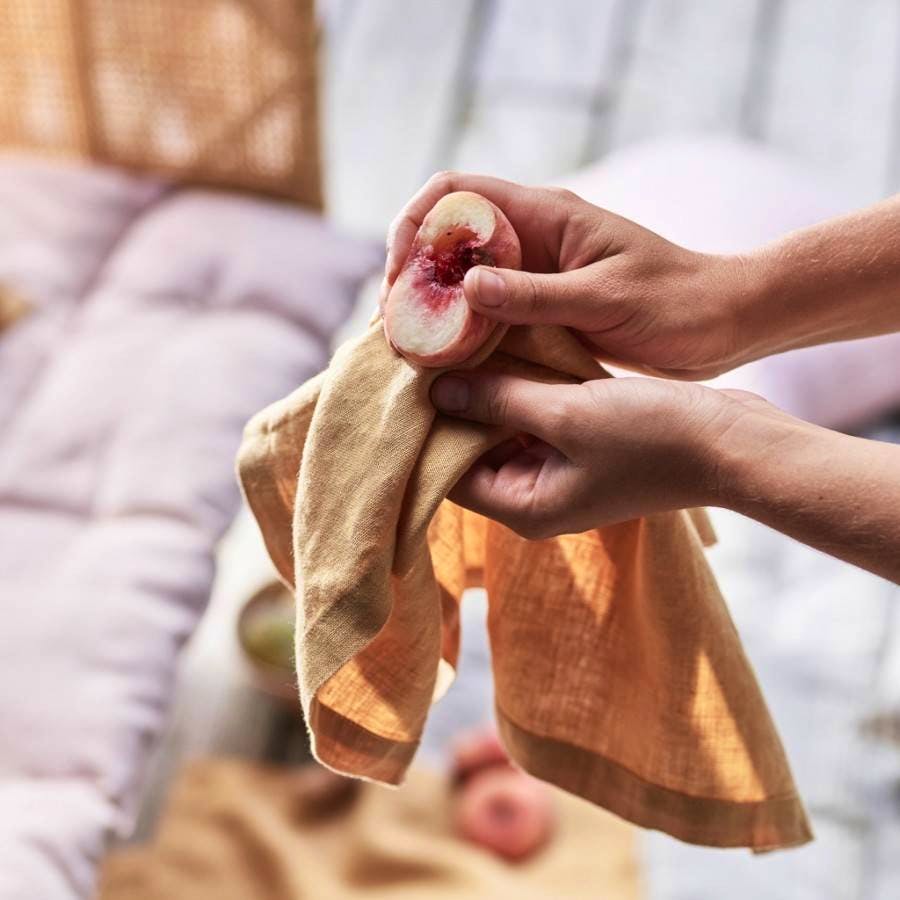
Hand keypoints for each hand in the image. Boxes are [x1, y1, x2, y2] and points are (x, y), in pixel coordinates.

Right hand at [383, 172, 750, 378]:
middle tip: (396, 328)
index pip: (455, 193)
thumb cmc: (675, 303)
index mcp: (546, 215)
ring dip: (434, 311)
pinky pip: (488, 315)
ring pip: (463, 280)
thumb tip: (467, 287)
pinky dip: (463, 335)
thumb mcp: (605, 299)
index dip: (414, 224)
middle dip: (413, 277)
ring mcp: (534, 275)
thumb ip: (536, 295)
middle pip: (448, 239)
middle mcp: (532, 238)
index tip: (399, 275)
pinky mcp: (542, 309)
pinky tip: (449, 365)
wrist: (720, 325)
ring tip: (411, 352)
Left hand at [430, 370, 748, 537]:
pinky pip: (537, 419)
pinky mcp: (583, 448)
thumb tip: (436, 390)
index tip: (408, 382)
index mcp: (525, 506)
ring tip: (459, 344)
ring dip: (490, 392)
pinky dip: (523, 390)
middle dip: (456, 406)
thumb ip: (498, 401)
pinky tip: (504, 349)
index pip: (449, 475)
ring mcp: (562, 473)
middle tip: (428, 354)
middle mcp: (537, 496)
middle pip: (474, 451)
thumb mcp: (565, 414)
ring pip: (505, 430)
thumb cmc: (652, 437)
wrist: (733, 442)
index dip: (429, 430)